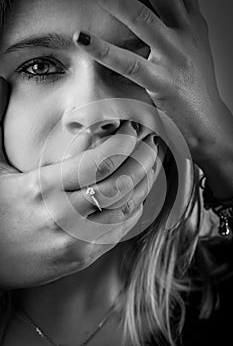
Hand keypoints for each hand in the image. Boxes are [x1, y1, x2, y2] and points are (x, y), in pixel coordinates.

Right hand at [0, 77, 156, 288]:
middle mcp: (61, 214)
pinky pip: (118, 232)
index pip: (97, 160)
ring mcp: (74, 240)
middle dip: (142, 159)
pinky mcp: (81, 258)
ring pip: (124, 208)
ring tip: (151, 166)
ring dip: (143, 184)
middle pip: (118, 183)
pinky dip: (132, 211)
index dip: (122, 142)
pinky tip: (136, 196)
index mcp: (41, 188)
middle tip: (152, 143)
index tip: (132, 129)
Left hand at [75, 0, 232, 198]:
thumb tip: (154, 7)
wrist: (207, 121)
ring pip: (140, 17)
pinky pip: (129, 62)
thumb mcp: (191, 46)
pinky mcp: (162, 81)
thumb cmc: (195, 85)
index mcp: (192, 22)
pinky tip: (83, 38)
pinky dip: (103, 49)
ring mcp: (174, 55)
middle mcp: (185, 32)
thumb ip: (177, 23)